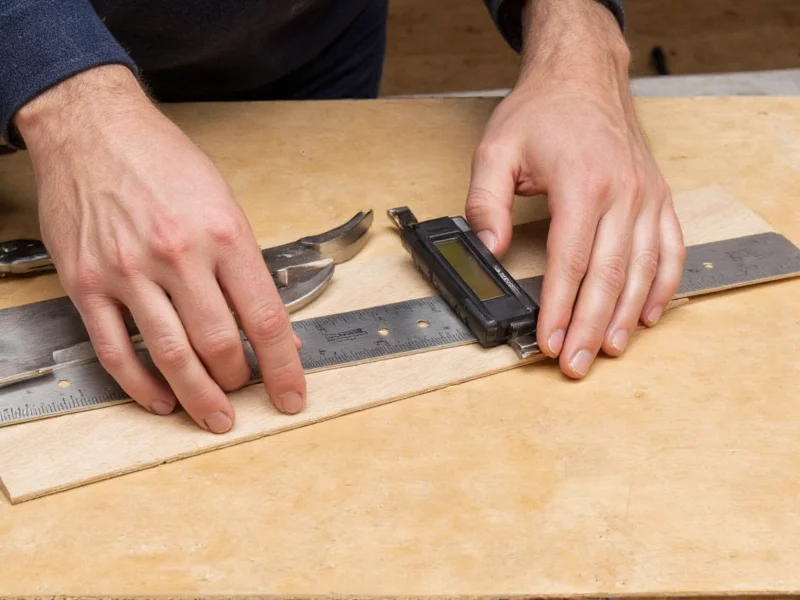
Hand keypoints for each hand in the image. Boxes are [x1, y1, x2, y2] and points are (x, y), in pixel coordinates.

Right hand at [15, 65, 306, 431]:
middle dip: (241, 382)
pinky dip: (141, 385)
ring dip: (199, 396)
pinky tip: (161, 398)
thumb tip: (272, 325)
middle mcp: (178, 254)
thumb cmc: (164, 163)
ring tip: (215, 415)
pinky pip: (114, 351)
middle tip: (249, 394)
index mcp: (223, 233)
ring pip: (171, 355)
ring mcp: (129, 271)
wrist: (93, 129)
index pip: (265, 318)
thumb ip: (249, 269)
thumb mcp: (226, 204)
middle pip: (220, 344)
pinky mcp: (88, 283)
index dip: (285, 366)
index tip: (293, 394)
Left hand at [465, 0, 684, 377]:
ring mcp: (647, 196)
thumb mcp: (496, 151)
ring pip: (642, 269)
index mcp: (582, 183)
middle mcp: (623, 193)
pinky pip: (670, 249)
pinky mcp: (658, 197)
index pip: (570, 261)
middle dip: (590, 326)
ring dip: (625, 315)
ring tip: (608, 350)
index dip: (558, 307)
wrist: (583, 75)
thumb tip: (487, 252)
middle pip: (609, 275)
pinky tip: (647, 313)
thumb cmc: (542, 111)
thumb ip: (485, 204)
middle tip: (576, 363)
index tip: (548, 341)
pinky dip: (662, 285)